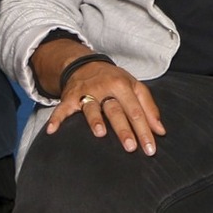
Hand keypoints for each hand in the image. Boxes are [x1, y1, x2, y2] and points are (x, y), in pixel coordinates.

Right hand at [36, 41, 164, 154]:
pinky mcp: (69, 97)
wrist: (86, 64)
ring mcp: (86, 93)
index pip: (136, 110)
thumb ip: (149, 108)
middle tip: (131, 147)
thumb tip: (160, 131)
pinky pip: (62, 109)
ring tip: (101, 133)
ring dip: (95, 120)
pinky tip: (52, 130)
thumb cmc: (114, 80)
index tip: (150, 148)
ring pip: (91, 108)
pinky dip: (56, 118)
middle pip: (116, 111)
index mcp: (123, 85)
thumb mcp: (134, 87)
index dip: (144, 130)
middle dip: (123, 129)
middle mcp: (104, 88)